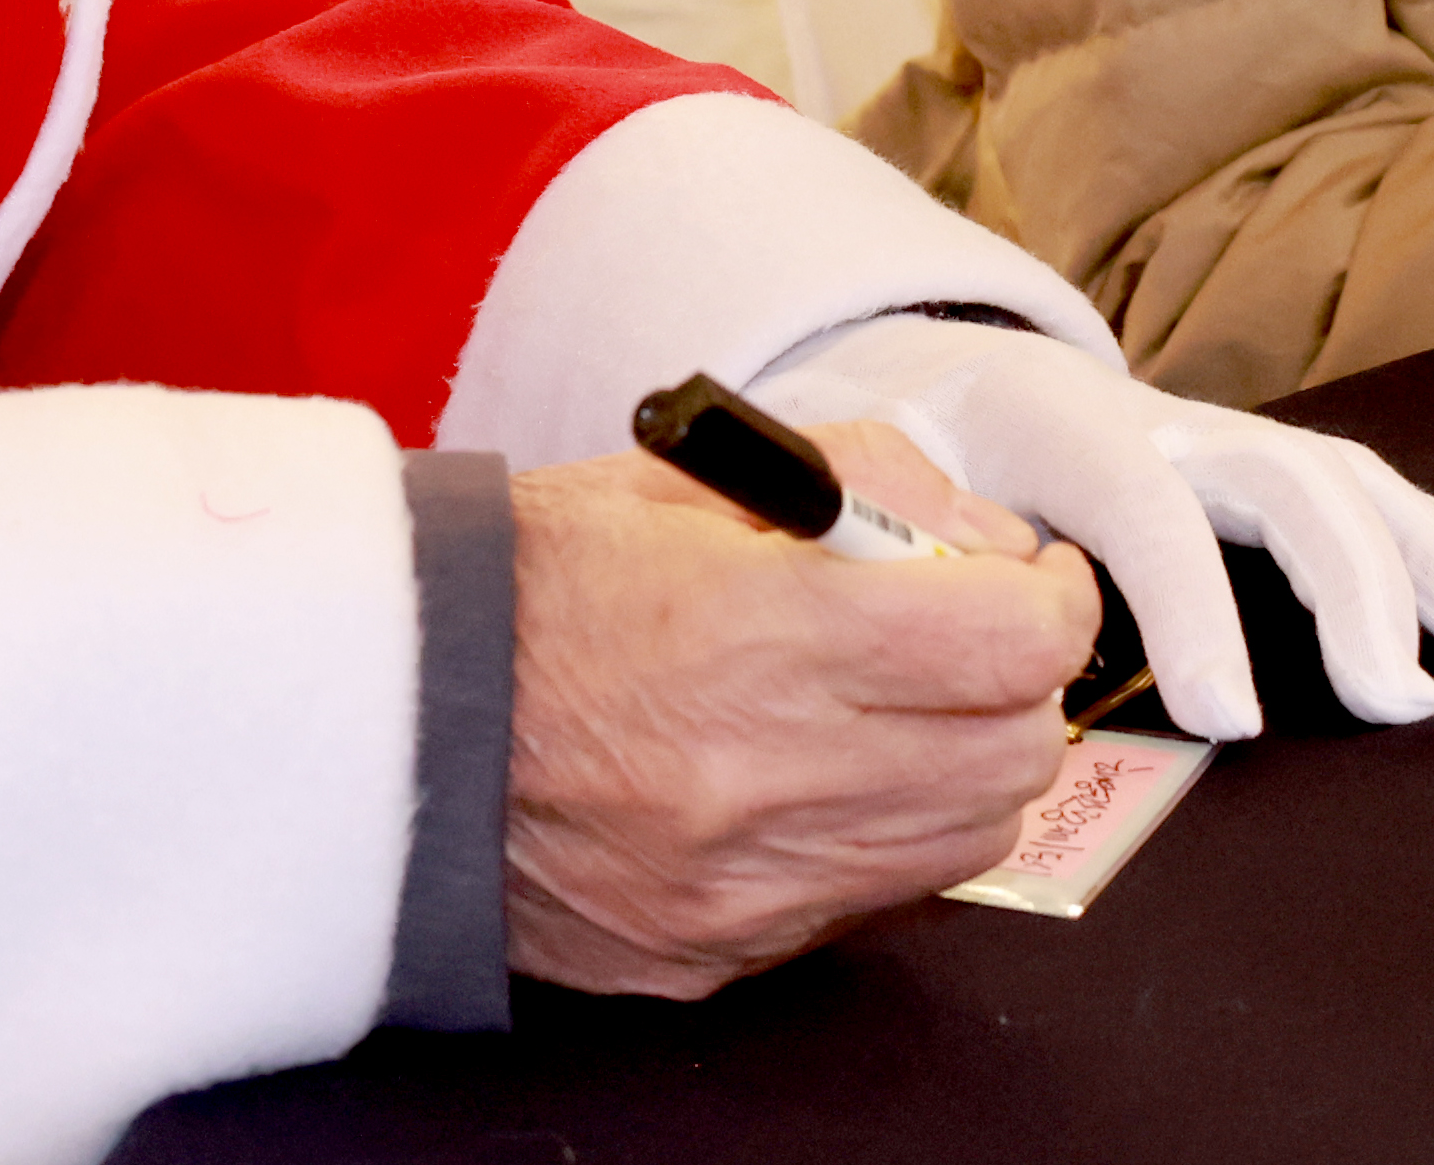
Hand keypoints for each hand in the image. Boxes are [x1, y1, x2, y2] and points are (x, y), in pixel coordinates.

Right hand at [503, 421, 1096, 998]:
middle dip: (1021, 685)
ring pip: (965, 845)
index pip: (1012, 640)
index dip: (1054, 598)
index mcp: (759, 634)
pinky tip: (824, 778)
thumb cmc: (532, 580)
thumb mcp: (696, 477)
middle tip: (976, 636)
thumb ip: (868, 490)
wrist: (380, 717)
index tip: (1034, 577)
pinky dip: (882, 840)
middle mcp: (763, 778)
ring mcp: (740, 888)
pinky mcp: (712, 956)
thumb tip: (988, 542)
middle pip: (1015, 757)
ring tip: (902, 707)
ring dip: (967, 768)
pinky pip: (869, 907)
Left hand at [756, 313, 1433, 737]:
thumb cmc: (890, 455)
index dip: (1192, 607)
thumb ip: (874, 536)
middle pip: (1287, 485)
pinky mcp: (1268, 467)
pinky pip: (1380, 494)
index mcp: (1057, 433)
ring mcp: (1230, 442)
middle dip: (1360, 589)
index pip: (1144, 511)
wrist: (938, 372)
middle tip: (1400, 704)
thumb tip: (909, 599)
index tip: (1231, 719)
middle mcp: (1167, 425)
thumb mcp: (850, 486)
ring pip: (1356, 486)